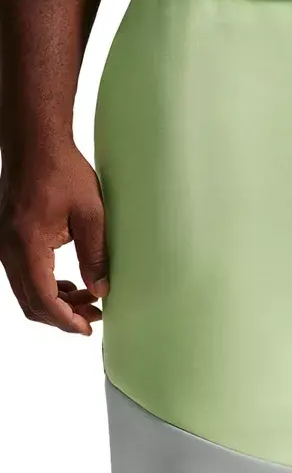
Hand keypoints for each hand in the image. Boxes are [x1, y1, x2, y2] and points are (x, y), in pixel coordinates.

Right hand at [0, 145, 107, 334]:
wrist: (35, 143)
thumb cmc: (62, 171)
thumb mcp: (91, 214)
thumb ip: (96, 256)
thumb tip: (101, 290)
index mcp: (27, 246)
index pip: (43, 299)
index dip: (66, 320)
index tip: (87, 328)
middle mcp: (8, 249)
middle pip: (31, 302)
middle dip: (62, 316)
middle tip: (94, 318)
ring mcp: (4, 245)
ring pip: (26, 290)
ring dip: (56, 302)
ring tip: (88, 302)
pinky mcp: (8, 239)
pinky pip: (23, 275)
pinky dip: (45, 286)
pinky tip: (70, 285)